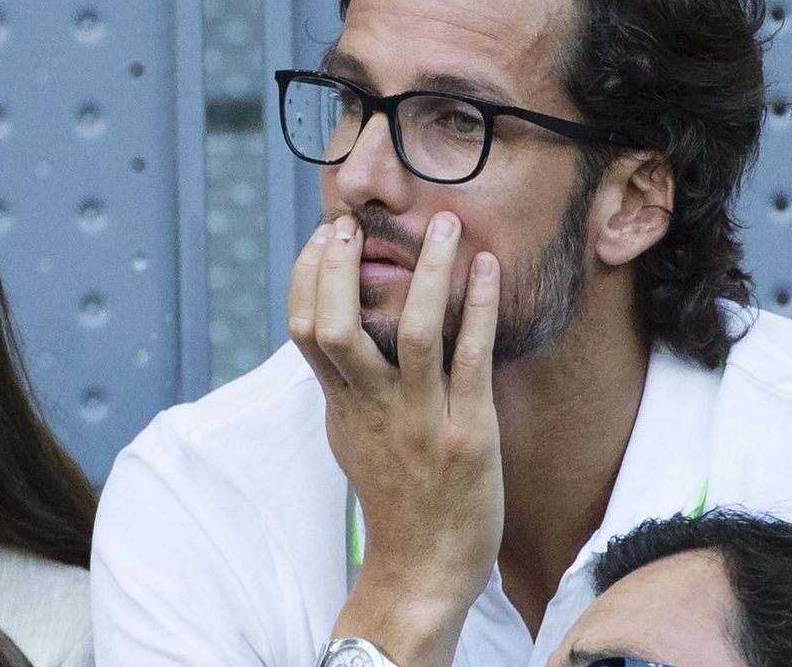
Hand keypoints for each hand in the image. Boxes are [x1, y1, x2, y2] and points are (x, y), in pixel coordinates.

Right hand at [288, 212, 502, 665]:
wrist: (424, 569)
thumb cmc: (395, 499)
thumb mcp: (351, 437)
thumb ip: (344, 386)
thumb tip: (335, 334)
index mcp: (341, 405)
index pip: (303, 330)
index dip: (307, 277)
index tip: (324, 236)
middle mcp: (372, 408)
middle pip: (335, 327)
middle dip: (339, 268)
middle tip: (353, 222)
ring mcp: (419, 420)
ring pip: (411, 333)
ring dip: (427, 272)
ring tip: (442, 225)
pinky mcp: (468, 433)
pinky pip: (472, 360)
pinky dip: (479, 309)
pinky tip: (488, 269)